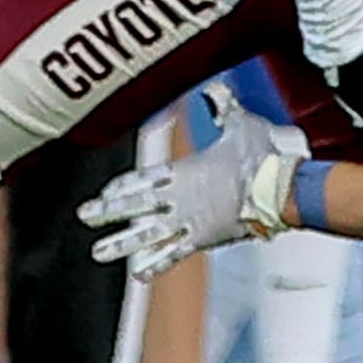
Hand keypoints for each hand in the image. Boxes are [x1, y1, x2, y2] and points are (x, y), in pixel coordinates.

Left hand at [81, 84, 308, 279]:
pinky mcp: (204, 239)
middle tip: (85, 216)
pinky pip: (174, 254)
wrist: (277, 187)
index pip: (143, 178)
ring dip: (121, 244)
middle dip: (107, 211)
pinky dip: (157, 265)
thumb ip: (224, 107)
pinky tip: (139, 273)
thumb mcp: (241, 123)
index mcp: (183, 169)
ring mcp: (188, 220)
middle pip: (135, 205)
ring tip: (98, 252)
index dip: (122, 186)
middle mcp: (178, 196)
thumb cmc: (261, 155)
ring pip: (146, 235)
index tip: (105, 192)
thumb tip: (216, 89)